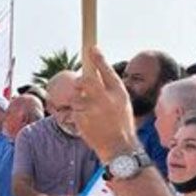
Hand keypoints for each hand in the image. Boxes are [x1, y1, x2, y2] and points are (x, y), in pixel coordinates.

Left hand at [73, 46, 140, 161]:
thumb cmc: (121, 125)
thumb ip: (110, 91)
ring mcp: (93, 109)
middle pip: (86, 81)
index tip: (91, 48)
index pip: (107, 71)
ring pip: (77, 97)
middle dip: (80, 82)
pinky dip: (77, 114)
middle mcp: (106, 99)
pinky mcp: (82, 119)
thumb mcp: (122, 104)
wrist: (119, 147)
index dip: (98, 59)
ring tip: (90, 113)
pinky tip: (88, 123)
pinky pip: (74, 111)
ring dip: (78, 102)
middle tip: (80, 84)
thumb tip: (95, 79)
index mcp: (119, 93)